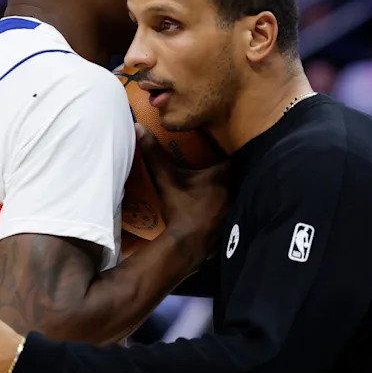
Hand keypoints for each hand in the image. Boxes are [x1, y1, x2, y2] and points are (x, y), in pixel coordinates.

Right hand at [135, 124, 226, 260]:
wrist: (188, 244)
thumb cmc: (181, 208)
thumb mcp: (166, 179)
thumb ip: (154, 154)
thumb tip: (139, 128)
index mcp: (221, 176)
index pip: (229, 159)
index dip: (222, 154)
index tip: (213, 151)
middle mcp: (232, 191)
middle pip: (231, 177)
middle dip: (222, 174)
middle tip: (208, 169)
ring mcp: (232, 211)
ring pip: (231, 196)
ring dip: (223, 193)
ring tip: (209, 190)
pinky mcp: (229, 227)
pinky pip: (228, 214)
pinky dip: (221, 211)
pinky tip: (210, 212)